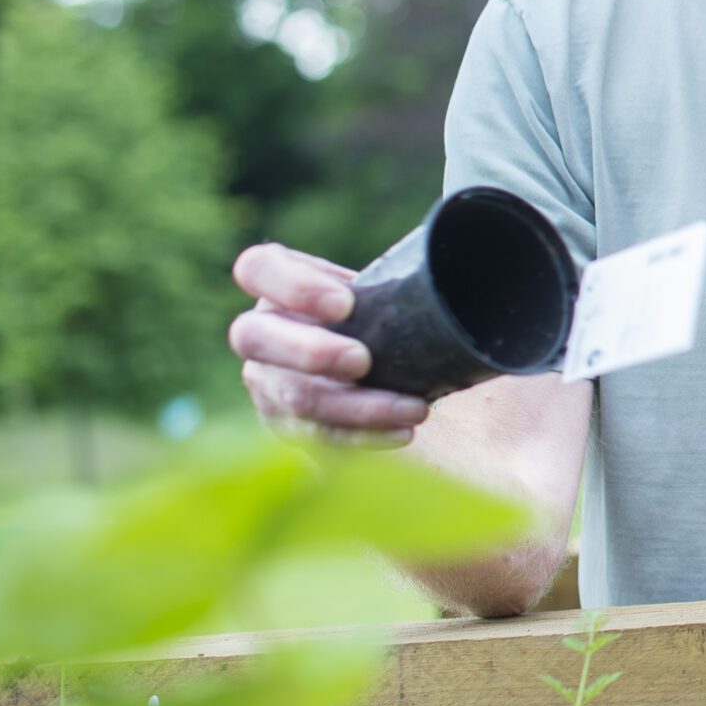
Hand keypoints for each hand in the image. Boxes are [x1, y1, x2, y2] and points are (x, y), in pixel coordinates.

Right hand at [227, 243, 430, 446]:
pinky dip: (363, 436)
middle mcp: (261, 331)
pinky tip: (401, 432)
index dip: (292, 286)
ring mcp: (266, 381)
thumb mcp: (387, 288)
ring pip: (292, 396)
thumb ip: (401, 278)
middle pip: (252, 337)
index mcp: (278, 284)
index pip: (257, 268)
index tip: (345, 304)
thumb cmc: (388, 314)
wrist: (387, 366)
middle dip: (311, 352)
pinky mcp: (286, 424)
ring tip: (415, 409)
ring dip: (357, 405)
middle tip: (363, 361)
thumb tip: (453, 278)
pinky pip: (315, 436)